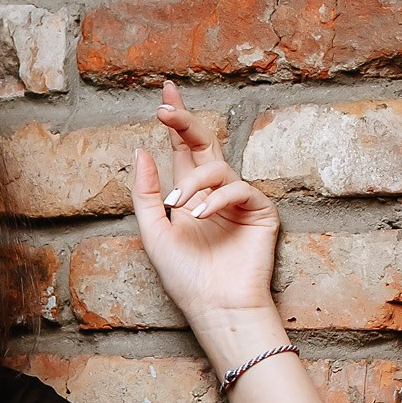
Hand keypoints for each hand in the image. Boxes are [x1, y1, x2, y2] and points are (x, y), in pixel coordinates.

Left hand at [131, 82, 283, 371]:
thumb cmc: (185, 278)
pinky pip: (238, 189)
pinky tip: (201, 216)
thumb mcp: (154, 232)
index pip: (181, 150)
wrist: (215, 307)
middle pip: (202, 144)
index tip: (164, 94)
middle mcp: (214, 193)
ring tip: (181, 208)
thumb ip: (146, 193)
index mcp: (189, 196)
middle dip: (185, 123)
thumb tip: (141, 150)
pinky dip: (217, 199)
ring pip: (216, 167)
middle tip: (166, 108)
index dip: (174, 122)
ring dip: (193, 182)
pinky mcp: (260, 211)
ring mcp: (238, 200)